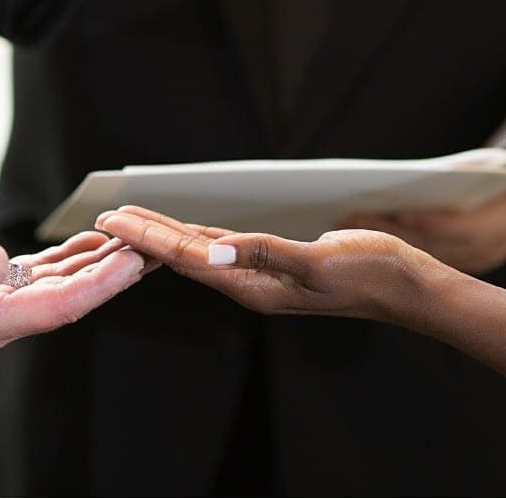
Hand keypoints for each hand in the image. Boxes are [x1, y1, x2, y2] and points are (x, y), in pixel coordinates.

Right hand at [0, 218, 149, 353]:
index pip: (54, 307)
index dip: (97, 284)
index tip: (131, 261)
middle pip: (64, 301)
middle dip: (108, 275)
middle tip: (148, 245)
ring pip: (55, 291)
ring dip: (91, 267)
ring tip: (129, 242)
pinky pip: (36, 281)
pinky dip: (64, 263)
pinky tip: (86, 245)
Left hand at [96, 205, 445, 321]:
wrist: (402, 286)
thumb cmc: (367, 274)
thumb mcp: (316, 263)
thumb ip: (265, 255)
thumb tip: (214, 253)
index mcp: (250, 286)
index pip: (186, 257)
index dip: (146, 238)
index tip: (111, 222)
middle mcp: (246, 284)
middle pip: (181, 256)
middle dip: (141, 237)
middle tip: (103, 219)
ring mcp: (258, 277)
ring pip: (198, 251)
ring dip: (162, 236)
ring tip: (130, 221)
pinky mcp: (272, 264)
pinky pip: (222, 249)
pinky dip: (195, 236)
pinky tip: (184, 230)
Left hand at [342, 141, 505, 273]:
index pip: (464, 228)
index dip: (428, 222)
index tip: (393, 210)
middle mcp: (490, 247)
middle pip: (433, 246)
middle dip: (390, 232)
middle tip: (348, 217)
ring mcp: (474, 257)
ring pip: (422, 256)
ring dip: (384, 241)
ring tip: (344, 224)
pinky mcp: (459, 258)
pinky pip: (421, 256)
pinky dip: (391, 245)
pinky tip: (360, 232)